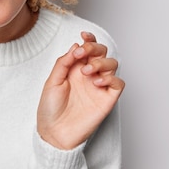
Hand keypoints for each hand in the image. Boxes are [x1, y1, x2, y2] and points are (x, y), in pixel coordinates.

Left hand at [36, 32, 124, 149]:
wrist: (54, 132)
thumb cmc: (50, 108)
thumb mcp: (52, 81)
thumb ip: (64, 63)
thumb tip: (76, 45)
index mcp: (75, 68)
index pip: (88, 48)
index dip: (89, 39)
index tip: (83, 35)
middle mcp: (89, 75)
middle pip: (102, 53)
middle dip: (94, 48)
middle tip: (82, 54)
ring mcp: (99, 87)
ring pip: (112, 65)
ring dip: (101, 63)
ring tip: (87, 72)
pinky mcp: (106, 100)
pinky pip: (118, 84)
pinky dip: (111, 78)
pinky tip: (96, 82)